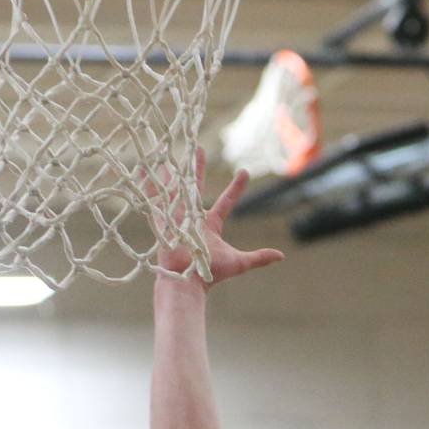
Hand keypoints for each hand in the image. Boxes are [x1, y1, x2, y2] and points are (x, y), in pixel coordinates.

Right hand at [143, 152, 283, 284]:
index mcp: (210, 224)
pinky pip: (156, 199)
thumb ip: (259, 257)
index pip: (225, 201)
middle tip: (199, 148)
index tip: (244, 171)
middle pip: (196, 187)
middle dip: (197, 168)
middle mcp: (193, 218)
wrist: (187, 281)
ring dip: (176, 170)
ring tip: (174, 150)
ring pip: (177, 188)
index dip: (235, 187)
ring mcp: (177, 217)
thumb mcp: (239, 263)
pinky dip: (150, 184)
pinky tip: (147, 167)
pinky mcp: (162, 220)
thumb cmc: (211, 273)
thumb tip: (281, 256)